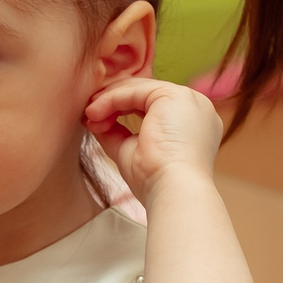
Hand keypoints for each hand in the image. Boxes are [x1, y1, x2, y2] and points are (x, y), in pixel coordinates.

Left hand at [83, 76, 223, 204]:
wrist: (173, 191)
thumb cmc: (157, 182)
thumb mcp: (132, 152)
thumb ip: (117, 134)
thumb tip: (95, 120)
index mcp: (191, 125)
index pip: (151, 107)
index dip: (121, 111)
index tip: (95, 123)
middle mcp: (194, 108)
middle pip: (145, 95)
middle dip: (113, 102)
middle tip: (88, 114)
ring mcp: (187, 99)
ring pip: (139, 90)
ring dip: (109, 100)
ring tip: (89, 115)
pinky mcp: (175, 96)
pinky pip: (136, 91)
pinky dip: (112, 99)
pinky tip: (95, 112)